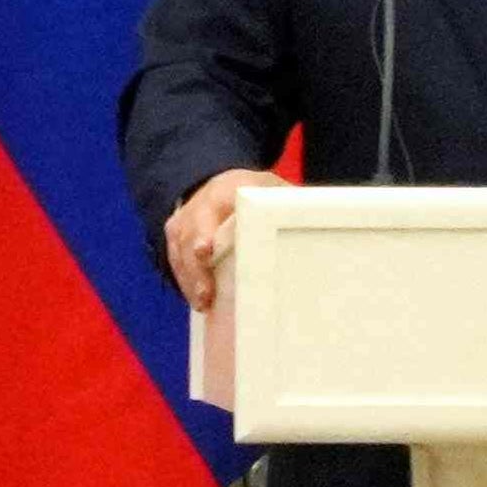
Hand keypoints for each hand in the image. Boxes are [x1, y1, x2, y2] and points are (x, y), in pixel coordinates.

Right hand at [166, 167, 280, 306]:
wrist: (227, 184)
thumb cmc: (262, 197)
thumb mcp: (280, 196)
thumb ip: (292, 212)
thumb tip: (313, 243)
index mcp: (235, 186)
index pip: (219, 204)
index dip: (211, 228)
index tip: (207, 251)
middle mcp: (206, 197)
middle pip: (194, 228)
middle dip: (196, 260)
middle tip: (205, 291)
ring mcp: (187, 213)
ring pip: (180, 243)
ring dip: (189, 275)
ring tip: (202, 302)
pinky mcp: (177, 229)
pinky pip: (173, 253)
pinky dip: (183, 277)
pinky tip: (196, 298)